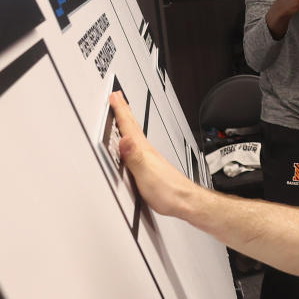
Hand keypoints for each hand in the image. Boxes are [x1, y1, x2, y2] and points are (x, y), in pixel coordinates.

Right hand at [111, 92, 196, 218]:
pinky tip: (133, 142)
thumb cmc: (168, 191)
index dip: (121, 111)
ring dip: (129, 122)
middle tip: (118, 97)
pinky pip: (138, 147)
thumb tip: (124, 139)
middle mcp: (147, 151)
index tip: (113, 96)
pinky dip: (133, 139)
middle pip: (133, 127)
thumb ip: (134, 157)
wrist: (185, 202)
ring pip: (136, 135)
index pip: (129, 127)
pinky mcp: (152, 167)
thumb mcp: (146, 174)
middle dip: (125, 110)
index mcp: (143, 151)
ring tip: (124, 114)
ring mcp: (150, 158)